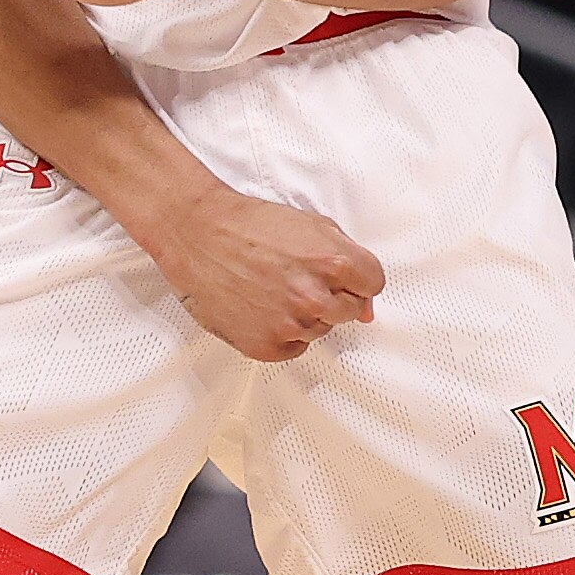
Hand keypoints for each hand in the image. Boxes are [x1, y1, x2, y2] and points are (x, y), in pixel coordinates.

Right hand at [141, 181, 386, 361]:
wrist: (200, 235)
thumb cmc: (252, 226)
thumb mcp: (313, 226)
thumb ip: (351, 261)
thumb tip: (368, 308)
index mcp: (333, 262)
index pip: (373, 284)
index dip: (359, 279)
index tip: (344, 277)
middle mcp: (314, 296)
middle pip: (350, 311)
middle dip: (334, 296)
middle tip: (303, 279)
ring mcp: (289, 324)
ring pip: (321, 330)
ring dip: (307, 314)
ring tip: (276, 288)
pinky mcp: (265, 345)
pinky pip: (294, 347)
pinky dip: (284, 333)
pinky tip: (265, 307)